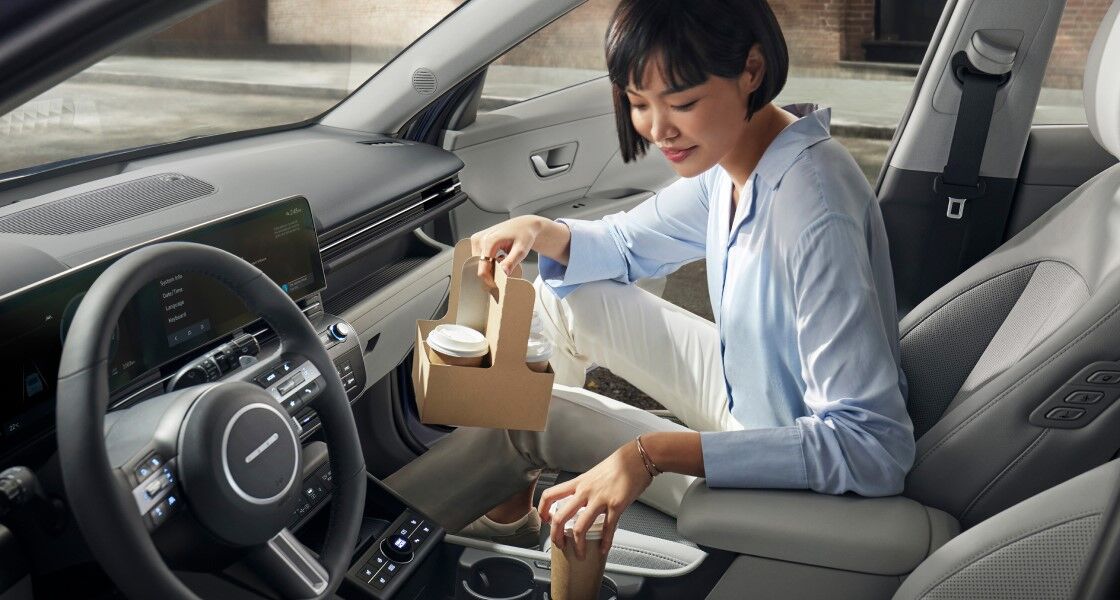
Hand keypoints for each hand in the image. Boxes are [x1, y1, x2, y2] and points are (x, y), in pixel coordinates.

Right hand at [470, 216, 544, 287]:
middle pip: (479, 267)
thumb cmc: (524, 235)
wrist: (523, 225)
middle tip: (504, 275)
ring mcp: (476, 239)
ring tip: (503, 262)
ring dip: (489, 268)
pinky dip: (488, 262)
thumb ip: (511, 262)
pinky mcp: (476, 241)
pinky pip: (479, 258)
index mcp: (489, 241)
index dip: (489, 281)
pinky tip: (498, 258)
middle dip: (490, 274)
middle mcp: (479, 239)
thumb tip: (503, 274)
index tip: (497, 288)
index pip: (483, 268)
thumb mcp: (521, 250)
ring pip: (478, 263)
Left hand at [537, 441, 652, 558]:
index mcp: (579, 482)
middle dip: (556, 536)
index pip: (550, 495)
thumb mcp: (594, 473)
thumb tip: (582, 501)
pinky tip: (604, 549)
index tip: (544, 520)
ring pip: (580, 528)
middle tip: (559, 544)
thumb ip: (586, 488)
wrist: (638, 458)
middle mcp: (585, 491)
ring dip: (578, 546)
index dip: (543, 509)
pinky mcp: (616, 505)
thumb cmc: (619, 464)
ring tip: (580, 554)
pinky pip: (608, 529)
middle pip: (560, 517)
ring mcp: (600, 499)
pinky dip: (605, 543)